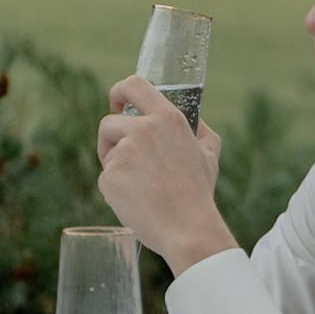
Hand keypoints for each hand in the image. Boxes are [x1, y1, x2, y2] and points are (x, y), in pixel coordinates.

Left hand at [95, 76, 237, 274]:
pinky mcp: (110, 176)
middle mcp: (144, 130)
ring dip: (115, 166)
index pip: (134, 84)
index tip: (118, 104)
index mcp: (168, 119)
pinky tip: (135, 201)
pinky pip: (105, 178)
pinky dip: (115, 190)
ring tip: (139, 186)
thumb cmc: (199, 194)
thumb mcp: (208, 155)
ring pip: (107, 154)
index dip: (119, 92)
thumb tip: (196, 121)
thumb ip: (201, 132)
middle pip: (109, 122)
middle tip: (124, 158)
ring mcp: (124, 152)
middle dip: (111, 140)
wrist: (188, 229)